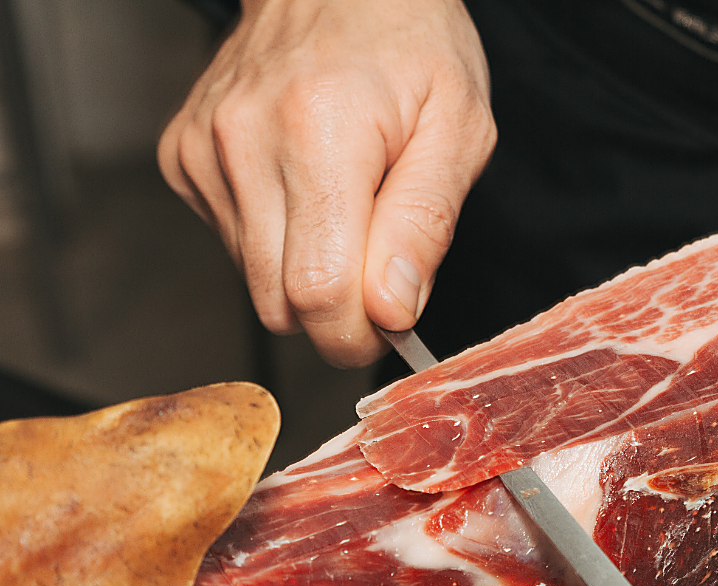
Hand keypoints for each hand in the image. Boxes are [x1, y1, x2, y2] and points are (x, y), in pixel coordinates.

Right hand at [158, 0, 495, 366]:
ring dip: (308, 271)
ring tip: (347, 205)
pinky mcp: (184, 158)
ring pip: (256, 283)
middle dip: (337, 311)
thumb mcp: (458, 128)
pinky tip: (306, 188)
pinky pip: (234, 246)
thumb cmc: (411, 44)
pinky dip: (277, 239)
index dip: (359, 333)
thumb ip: (426, 225)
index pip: (319, 294)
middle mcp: (243, 142)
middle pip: (280, 303)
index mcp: (319, 133)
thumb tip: (393, 311)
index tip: (391, 321)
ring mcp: (204, 150)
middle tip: (380, 265)